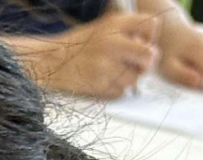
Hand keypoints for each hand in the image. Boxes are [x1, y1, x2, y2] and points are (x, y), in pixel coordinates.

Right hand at [21, 13, 158, 98]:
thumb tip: (151, 49)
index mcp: (115, 24)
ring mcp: (106, 66)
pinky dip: (116, 89)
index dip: (150, 37)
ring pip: (135, 78)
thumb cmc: (81, 45)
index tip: (141, 42)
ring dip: (129, 78)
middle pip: (150, 55)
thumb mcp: (105, 27)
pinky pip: (121, 91)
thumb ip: (129, 31)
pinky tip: (104, 81)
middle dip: (147, 62)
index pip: (151, 26)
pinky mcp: (99, 85)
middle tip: (139, 64)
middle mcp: (113, 42)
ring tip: (113, 72)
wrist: (51, 61)